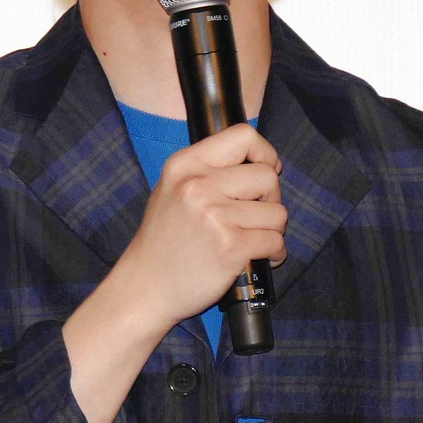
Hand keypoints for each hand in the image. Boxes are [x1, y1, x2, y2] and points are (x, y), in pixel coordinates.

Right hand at [115, 123, 286, 332]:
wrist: (145, 287)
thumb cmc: (164, 238)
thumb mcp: (173, 188)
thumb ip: (210, 170)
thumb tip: (266, 162)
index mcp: (185, 164)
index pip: (243, 136)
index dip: (264, 153)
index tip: (265, 171)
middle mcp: (198, 185)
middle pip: (267, 176)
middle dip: (271, 198)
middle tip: (256, 215)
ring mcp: (214, 216)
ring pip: (277, 212)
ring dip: (274, 229)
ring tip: (254, 239)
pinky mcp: (230, 247)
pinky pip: (275, 242)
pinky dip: (275, 253)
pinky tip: (259, 258)